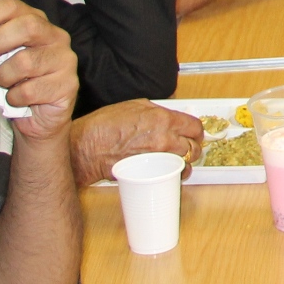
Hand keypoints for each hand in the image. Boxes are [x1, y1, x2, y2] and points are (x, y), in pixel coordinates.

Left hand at [0, 0, 78, 142]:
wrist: (32, 121)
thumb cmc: (10, 83)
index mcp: (36, 22)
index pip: (11, 7)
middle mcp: (56, 36)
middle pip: (28, 25)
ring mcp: (65, 60)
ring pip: (26, 61)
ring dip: (3, 78)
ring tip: (5, 84)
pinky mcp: (68, 85)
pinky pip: (30, 90)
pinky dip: (14, 98)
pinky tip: (17, 100)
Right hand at [69, 99, 205, 186]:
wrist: (86, 148)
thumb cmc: (104, 126)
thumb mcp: (133, 106)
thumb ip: (156, 111)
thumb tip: (167, 115)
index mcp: (163, 120)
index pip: (194, 126)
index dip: (197, 130)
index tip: (194, 133)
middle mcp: (164, 140)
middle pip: (194, 147)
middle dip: (194, 147)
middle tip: (189, 147)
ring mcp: (158, 159)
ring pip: (186, 165)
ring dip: (186, 164)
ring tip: (180, 162)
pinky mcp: (150, 174)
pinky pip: (171, 176)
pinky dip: (174, 175)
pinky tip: (170, 172)